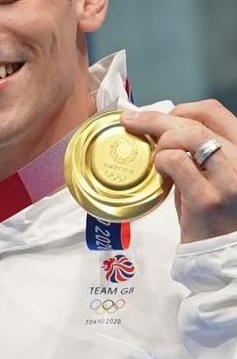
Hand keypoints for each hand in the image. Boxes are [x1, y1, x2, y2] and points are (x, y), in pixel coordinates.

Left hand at [122, 99, 236, 243]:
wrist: (223, 251)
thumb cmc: (214, 210)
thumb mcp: (215, 172)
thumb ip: (199, 149)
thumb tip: (161, 125)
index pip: (214, 111)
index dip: (182, 108)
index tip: (158, 115)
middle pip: (196, 121)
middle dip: (156, 119)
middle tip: (131, 122)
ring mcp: (228, 179)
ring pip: (187, 136)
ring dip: (160, 142)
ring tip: (154, 158)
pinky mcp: (207, 198)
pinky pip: (176, 162)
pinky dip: (160, 161)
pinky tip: (158, 173)